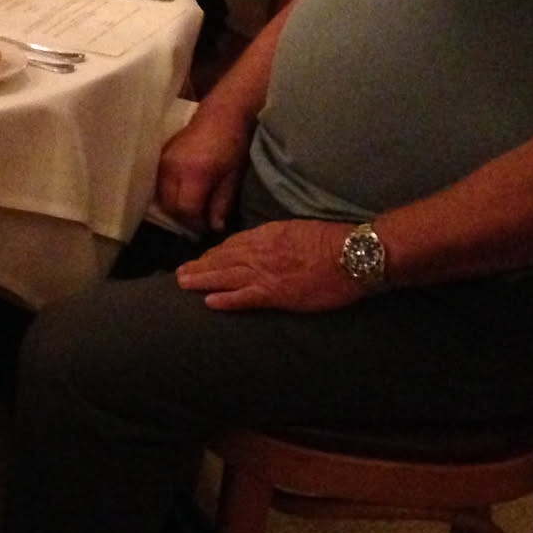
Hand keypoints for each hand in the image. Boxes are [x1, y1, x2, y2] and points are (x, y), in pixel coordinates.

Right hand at [155, 102, 253, 233]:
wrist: (221, 114)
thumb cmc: (233, 145)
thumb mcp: (233, 177)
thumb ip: (221, 204)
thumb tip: (214, 228)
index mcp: (194, 174)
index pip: (186, 209)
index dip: (195, 223)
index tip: (206, 227)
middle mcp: (173, 168)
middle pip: (170, 205)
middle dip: (183, 217)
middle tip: (199, 219)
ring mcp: (163, 161)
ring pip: (160, 196)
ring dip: (174, 206)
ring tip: (191, 207)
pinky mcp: (160, 156)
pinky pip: (158, 184)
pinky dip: (169, 193)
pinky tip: (183, 193)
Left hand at [175, 219, 362, 312]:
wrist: (352, 256)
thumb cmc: (332, 241)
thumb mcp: (297, 229)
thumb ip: (276, 237)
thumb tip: (263, 243)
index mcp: (267, 234)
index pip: (233, 245)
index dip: (215, 254)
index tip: (203, 259)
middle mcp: (259, 252)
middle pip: (222, 259)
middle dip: (200, 266)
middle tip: (180, 274)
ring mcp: (265, 273)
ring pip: (225, 276)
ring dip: (202, 280)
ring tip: (183, 284)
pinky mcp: (275, 294)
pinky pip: (244, 297)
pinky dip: (226, 300)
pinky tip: (209, 302)